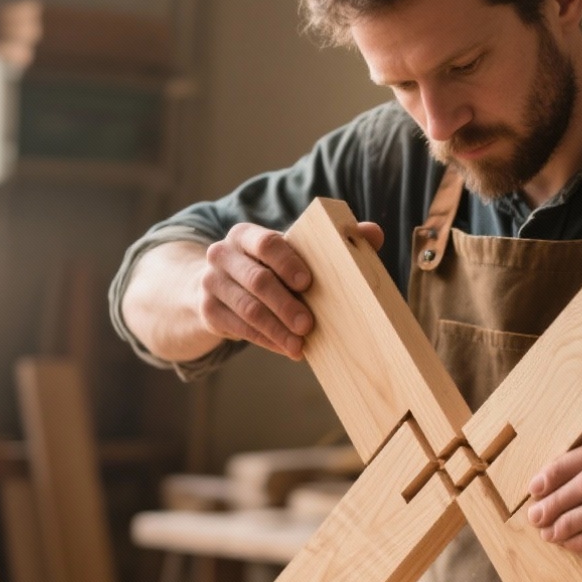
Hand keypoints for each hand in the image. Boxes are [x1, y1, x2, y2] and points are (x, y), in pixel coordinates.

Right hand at [198, 219, 383, 359]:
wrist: (216, 288)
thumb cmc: (268, 268)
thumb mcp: (291, 253)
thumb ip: (333, 242)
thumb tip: (373, 233)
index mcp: (246, 235)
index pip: (267, 243)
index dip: (288, 262)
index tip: (308, 283)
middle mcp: (222, 254)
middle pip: (257, 280)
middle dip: (285, 304)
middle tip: (308, 324)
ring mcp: (211, 283)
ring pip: (248, 309)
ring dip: (277, 329)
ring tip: (300, 345)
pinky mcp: (208, 311)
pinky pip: (240, 328)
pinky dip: (267, 340)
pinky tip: (288, 349)